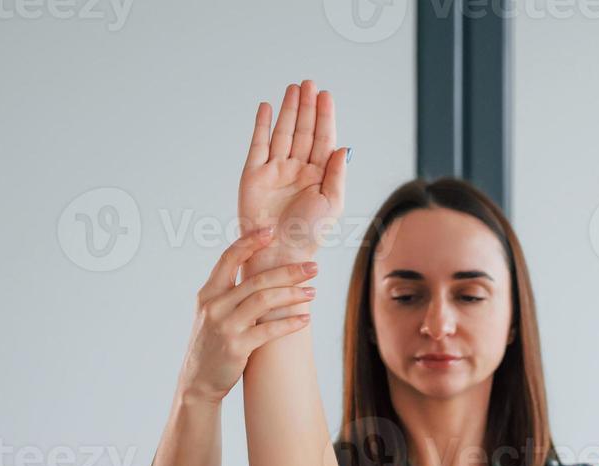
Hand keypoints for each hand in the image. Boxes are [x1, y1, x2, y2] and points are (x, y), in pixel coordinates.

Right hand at [176, 228, 318, 404]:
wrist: (198, 381)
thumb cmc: (213, 345)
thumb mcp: (213, 314)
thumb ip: (230, 294)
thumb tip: (262, 275)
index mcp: (208, 293)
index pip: (228, 258)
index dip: (250, 241)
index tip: (272, 231)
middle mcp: (214, 305)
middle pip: (256, 279)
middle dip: (288, 271)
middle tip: (313, 267)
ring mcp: (225, 326)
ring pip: (264, 300)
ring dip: (293, 294)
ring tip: (313, 291)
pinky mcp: (237, 346)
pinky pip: (269, 330)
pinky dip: (290, 323)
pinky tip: (305, 319)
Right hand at [238, 79, 347, 260]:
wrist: (281, 250)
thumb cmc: (310, 232)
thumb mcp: (332, 202)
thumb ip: (337, 174)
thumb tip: (344, 147)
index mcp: (319, 176)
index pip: (323, 140)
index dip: (325, 118)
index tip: (326, 96)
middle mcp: (297, 170)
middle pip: (303, 131)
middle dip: (307, 107)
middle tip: (309, 83)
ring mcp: (275, 170)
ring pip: (283, 132)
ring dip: (288, 110)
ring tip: (293, 88)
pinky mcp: (254, 174)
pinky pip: (258, 144)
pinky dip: (262, 125)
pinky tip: (267, 108)